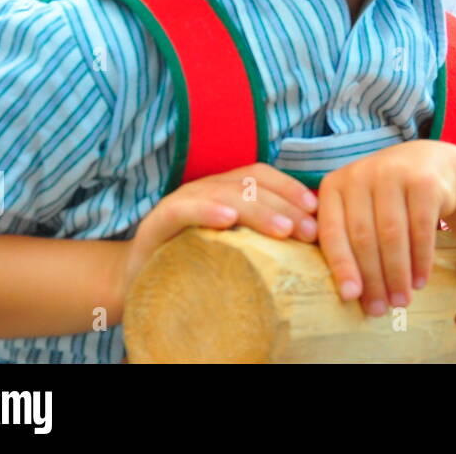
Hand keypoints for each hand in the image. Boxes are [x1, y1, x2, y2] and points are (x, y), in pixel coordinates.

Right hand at [122, 163, 318, 297]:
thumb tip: (312, 238)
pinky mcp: (158, 220)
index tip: (316, 209)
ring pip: (225, 193)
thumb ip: (263, 235)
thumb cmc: (196, 262)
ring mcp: (183, 200)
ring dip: (259, 209)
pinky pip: (185, 209)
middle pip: (251, 184)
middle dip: (285, 205)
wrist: (139, 280)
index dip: (290, 187)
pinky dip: (208, 211)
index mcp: (226, 189)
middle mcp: (206, 188)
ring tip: (283, 229)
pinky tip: (228, 219)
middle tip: (309, 230)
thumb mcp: (235, 246)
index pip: (262, 175)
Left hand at [316, 139, 455, 317]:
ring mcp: (393, 173)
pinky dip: (420, 259)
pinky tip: (420, 281)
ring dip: (397, 274)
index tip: (350, 297)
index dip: (342, 267)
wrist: (430, 164)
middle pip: (364, 237)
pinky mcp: (424, 181)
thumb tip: (347, 293)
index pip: (333, 232)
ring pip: (392, 235)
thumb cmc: (385, 197)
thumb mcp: (359, 205)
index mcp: (335, 184)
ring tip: (401, 301)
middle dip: (372, 279)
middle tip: (379, 309)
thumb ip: (345, 235)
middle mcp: (361, 173)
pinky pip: (421, 228)